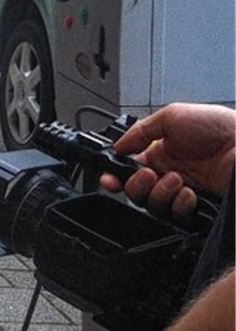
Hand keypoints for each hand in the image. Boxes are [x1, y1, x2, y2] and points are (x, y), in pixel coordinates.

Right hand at [100, 103, 235, 218]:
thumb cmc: (220, 127)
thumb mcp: (173, 116)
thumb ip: (140, 131)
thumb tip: (117, 147)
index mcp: (160, 152)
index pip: (128, 169)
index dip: (115, 176)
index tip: (110, 179)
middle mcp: (169, 172)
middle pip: (136, 191)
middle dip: (137, 185)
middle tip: (148, 175)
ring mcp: (183, 190)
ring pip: (153, 205)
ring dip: (160, 193)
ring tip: (177, 179)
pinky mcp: (197, 205)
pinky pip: (177, 214)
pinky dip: (179, 204)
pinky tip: (190, 192)